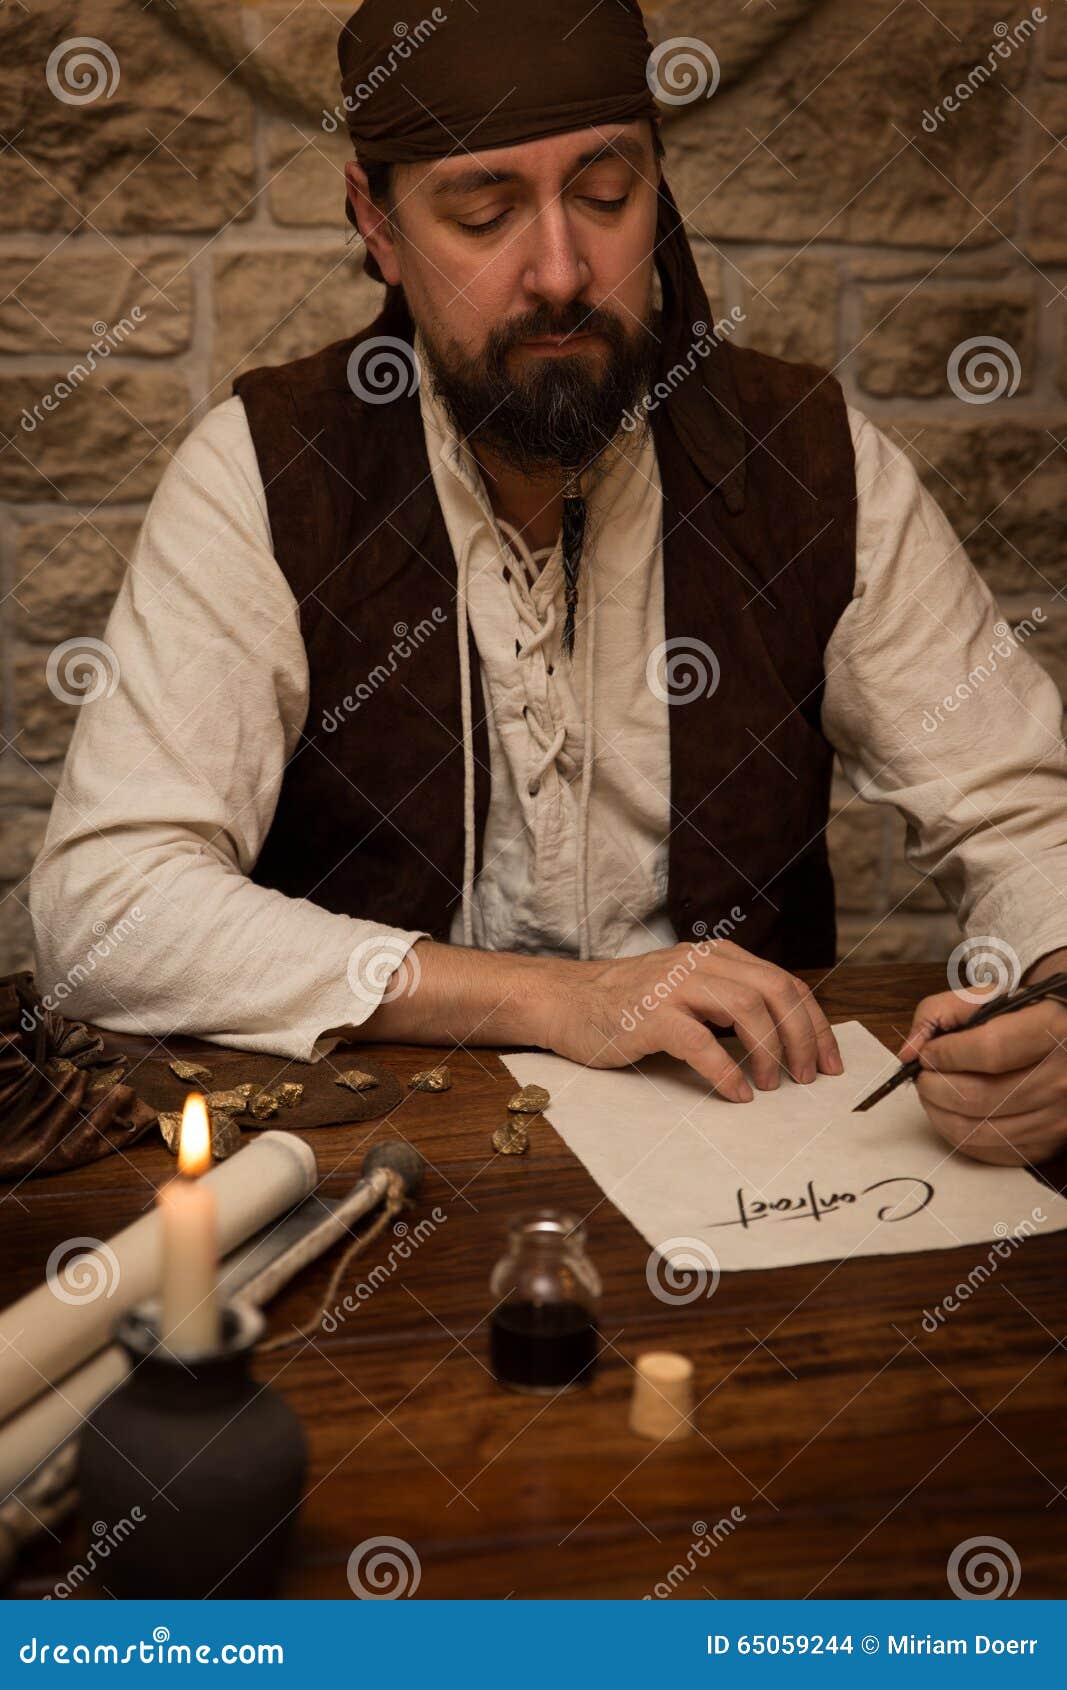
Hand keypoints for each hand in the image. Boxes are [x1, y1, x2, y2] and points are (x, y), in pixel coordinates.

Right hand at [543, 938, 842, 1101]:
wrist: (565, 1001)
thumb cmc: (628, 1005)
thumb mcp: (688, 990)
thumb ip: (728, 1001)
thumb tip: (785, 1039)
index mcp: (716, 956)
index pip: (784, 982)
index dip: (814, 1024)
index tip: (829, 1061)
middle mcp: (700, 962)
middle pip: (774, 991)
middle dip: (802, 1037)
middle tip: (808, 1077)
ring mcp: (673, 985)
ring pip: (746, 1009)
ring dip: (769, 1052)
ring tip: (772, 1086)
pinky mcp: (649, 1015)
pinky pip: (701, 1042)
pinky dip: (726, 1071)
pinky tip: (736, 1093)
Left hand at [898, 956, 1066, 1164]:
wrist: (1062, 1043)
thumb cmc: (1021, 1016)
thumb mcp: (987, 996)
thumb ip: (939, 1013)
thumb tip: (909, 1053)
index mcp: (1053, 1030)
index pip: (990, 1051)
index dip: (946, 1054)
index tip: (927, 1053)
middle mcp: (1061, 1078)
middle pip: (979, 1097)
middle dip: (934, 1086)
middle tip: (923, 1075)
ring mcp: (1057, 1118)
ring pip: (978, 1130)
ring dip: (939, 1113)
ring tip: (933, 1092)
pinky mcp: (1047, 1145)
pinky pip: (988, 1152)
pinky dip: (957, 1134)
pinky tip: (952, 1112)